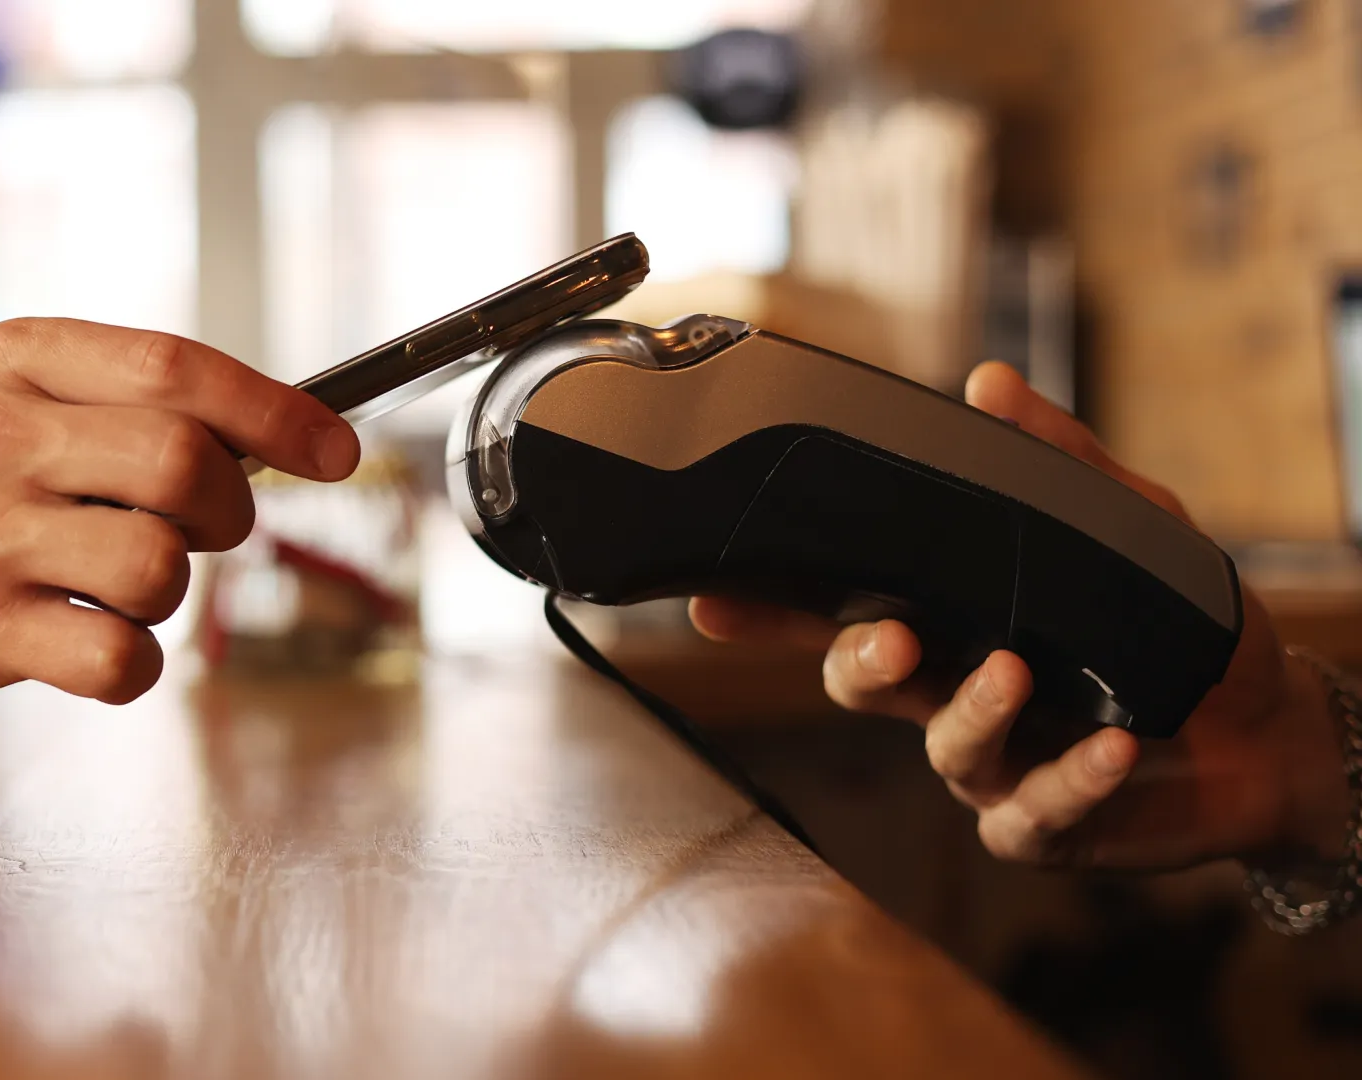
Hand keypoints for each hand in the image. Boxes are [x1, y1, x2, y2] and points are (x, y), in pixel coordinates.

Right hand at [0, 318, 358, 706]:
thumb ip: (102, 401)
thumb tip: (257, 431)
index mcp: (15, 362)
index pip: (179, 368)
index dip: (278, 412)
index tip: (336, 451)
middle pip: (187, 462)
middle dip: (225, 510)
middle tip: (196, 531)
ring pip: (160, 563)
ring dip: (169, 592)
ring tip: (113, 590)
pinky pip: (116, 655)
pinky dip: (133, 667)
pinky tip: (95, 652)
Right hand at [690, 362, 1348, 870]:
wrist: (1270, 727)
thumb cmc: (1179, 625)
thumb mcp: (1132, 526)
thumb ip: (1060, 461)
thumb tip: (986, 381)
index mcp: (951, 619)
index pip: (843, 605)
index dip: (773, 606)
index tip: (713, 596)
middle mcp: (951, 691)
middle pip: (860, 682)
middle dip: (855, 661)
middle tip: (889, 640)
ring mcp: (992, 763)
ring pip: (944, 747)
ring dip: (974, 711)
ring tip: (1017, 675)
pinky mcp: (1043, 824)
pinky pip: (1031, 812)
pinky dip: (1069, 780)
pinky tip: (1113, 748)